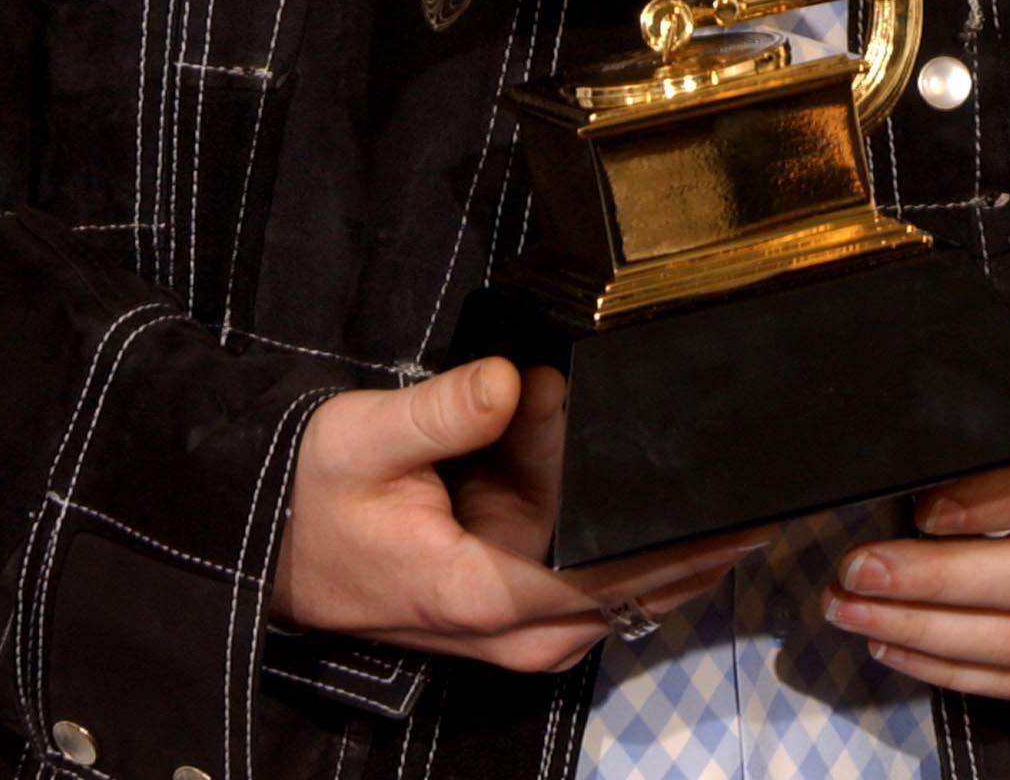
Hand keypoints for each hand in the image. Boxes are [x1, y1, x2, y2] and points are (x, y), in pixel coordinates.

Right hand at [271, 355, 756, 670]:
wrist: (271, 548)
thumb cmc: (313, 498)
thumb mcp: (361, 439)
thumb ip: (442, 412)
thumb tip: (512, 379)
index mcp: (482, 595)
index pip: (606, 581)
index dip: (677, 546)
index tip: (738, 509)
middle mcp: (517, 630)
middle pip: (632, 581)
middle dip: (662, 510)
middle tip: (680, 435)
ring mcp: (523, 623)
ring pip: (619, 569)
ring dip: (625, 502)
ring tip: (594, 423)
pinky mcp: (522, 602)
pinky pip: (593, 559)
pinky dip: (602, 508)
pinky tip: (572, 440)